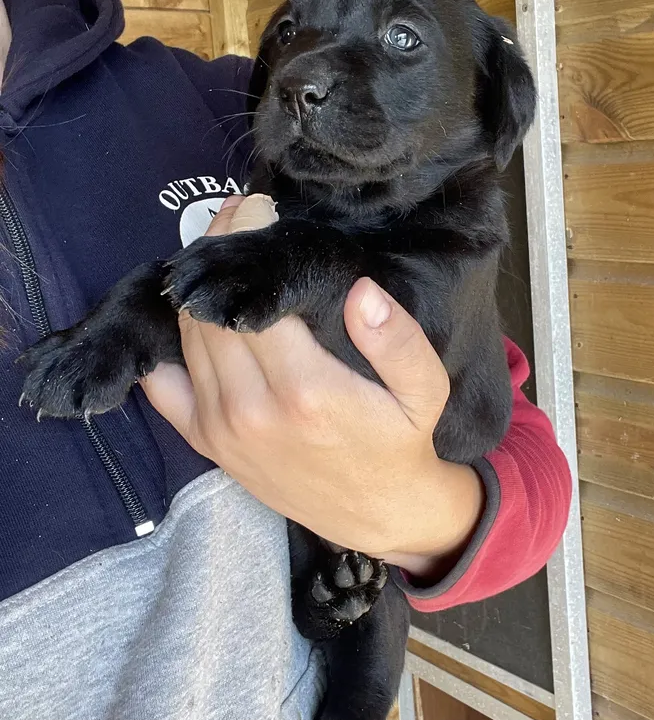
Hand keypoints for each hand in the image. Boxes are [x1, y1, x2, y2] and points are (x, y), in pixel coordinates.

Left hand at [141, 196, 483, 578]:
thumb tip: (361, 291)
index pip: (253, 298)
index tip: (258, 206)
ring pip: (185, 338)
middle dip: (215, 251)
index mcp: (304, 389)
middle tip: (235, 214)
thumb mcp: (425, 390)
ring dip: (194, 288)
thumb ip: (398, 340)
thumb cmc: (400, 442)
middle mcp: (249, 409)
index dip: (248, 243)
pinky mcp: (206, 444)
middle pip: (209, 311)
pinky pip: (162, 385)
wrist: (377, 513)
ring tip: (217, 249)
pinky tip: (190, 313)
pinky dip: (167, 343)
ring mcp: (220, 429)